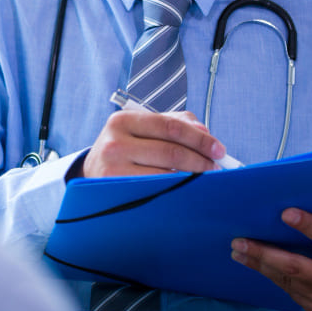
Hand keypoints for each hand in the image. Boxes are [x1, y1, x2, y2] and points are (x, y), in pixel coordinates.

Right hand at [78, 110, 225, 177]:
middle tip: (216, 167)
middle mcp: (115, 142)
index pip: (170, 127)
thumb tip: (205, 132)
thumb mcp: (142, 128)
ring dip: (192, 177)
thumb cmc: (125, 148)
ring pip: (166, 174)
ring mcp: (113, 168)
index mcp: (123, 120)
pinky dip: (177, 189)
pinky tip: (186, 188)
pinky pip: (156, 190)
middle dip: (200, 160)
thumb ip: (175, 123)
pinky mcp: (116, 190)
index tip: (218, 148)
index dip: (199, 138)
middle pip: (171, 151)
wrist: (92, 172)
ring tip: (205, 178)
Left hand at [231, 208, 311, 310]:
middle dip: (264, 253)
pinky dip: (272, 276)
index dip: (307, 225)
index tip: (285, 213)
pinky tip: (257, 264)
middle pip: (297, 266)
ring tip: (239, 251)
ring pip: (288, 280)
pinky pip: (291, 291)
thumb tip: (293, 203)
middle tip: (240, 242)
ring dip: (260, 265)